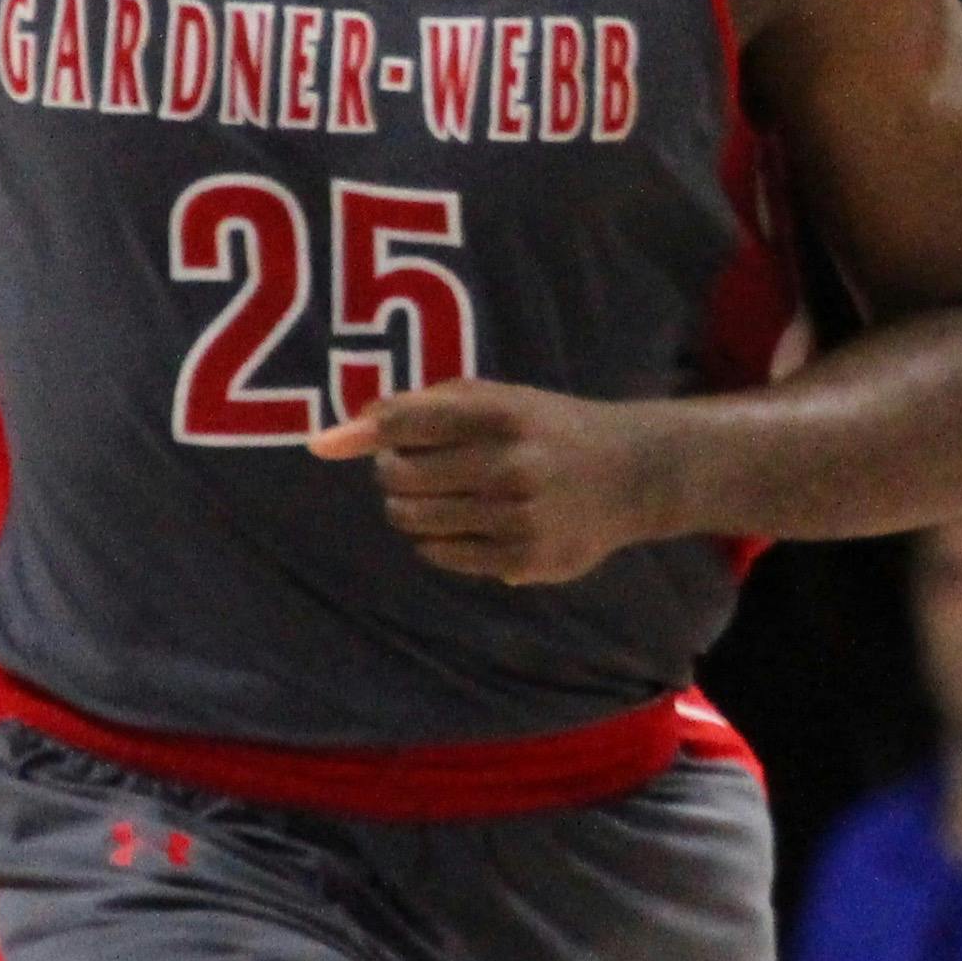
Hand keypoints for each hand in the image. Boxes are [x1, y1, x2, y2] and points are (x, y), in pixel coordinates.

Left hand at [310, 379, 676, 584]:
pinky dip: (435, 541)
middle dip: (391, 472)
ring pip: (414, 520)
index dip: (362, 433)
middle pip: (400, 476)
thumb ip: (425, 407)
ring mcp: (518, 517)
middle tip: (409, 468)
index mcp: (502, 414)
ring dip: (408, 508)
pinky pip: (442, 556)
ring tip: (434, 497)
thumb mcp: (499, 400)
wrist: (633, 475)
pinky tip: (460, 525)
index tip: (328, 444)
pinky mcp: (524, 560)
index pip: (407, 421)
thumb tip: (340, 432)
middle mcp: (511, 464)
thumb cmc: (547, 430)